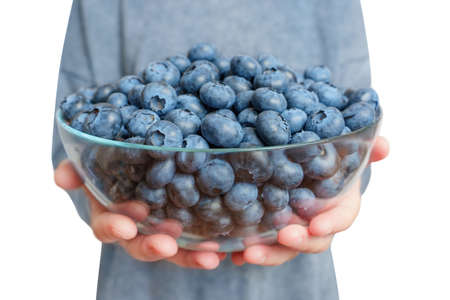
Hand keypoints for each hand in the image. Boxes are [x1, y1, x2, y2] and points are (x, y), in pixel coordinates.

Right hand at [54, 160, 224, 268]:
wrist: (136, 159)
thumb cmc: (112, 162)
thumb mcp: (93, 160)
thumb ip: (77, 167)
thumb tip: (62, 176)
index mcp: (111, 214)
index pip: (107, 227)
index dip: (115, 227)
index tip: (127, 225)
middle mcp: (136, 228)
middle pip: (141, 245)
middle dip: (153, 247)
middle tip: (168, 246)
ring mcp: (161, 230)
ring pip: (174, 248)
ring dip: (189, 254)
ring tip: (211, 255)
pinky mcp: (186, 226)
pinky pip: (198, 238)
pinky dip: (209, 244)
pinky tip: (229, 247)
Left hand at [231, 136, 389, 266]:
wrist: (305, 168)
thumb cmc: (328, 162)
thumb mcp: (344, 152)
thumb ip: (365, 150)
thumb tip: (385, 144)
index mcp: (337, 206)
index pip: (341, 219)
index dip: (331, 223)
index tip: (318, 225)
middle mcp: (315, 223)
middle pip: (311, 240)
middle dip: (297, 242)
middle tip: (283, 236)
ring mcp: (292, 229)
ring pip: (282, 248)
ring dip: (267, 253)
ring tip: (248, 253)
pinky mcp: (268, 230)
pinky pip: (259, 244)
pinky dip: (245, 252)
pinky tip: (231, 255)